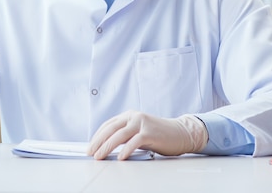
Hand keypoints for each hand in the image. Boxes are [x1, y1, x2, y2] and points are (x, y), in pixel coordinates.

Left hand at [87, 111, 207, 159]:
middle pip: (111, 129)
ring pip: (119, 135)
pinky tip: (120, 157)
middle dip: (98, 142)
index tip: (90, 147)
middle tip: (91, 153)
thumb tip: (107, 146)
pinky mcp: (150, 132)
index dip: (97, 136)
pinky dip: (125, 150)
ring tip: (100, 156)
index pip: (108, 125)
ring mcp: (142, 123)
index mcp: (129, 115)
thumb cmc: (159, 135)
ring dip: (107, 147)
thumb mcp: (139, 131)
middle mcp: (134, 116)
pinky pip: (134, 142)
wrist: (180, 133)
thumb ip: (125, 135)